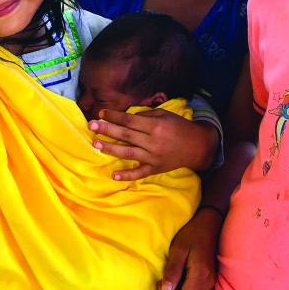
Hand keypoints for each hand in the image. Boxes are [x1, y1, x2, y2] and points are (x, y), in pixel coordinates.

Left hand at [90, 109, 216, 180]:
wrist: (197, 146)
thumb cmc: (179, 127)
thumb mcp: (165, 115)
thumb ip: (145, 116)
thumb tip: (125, 117)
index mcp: (155, 125)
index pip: (130, 120)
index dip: (115, 117)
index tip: (101, 113)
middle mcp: (153, 141)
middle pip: (126, 135)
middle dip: (107, 130)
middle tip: (92, 126)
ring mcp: (154, 157)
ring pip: (128, 153)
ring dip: (111, 149)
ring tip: (96, 145)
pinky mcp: (155, 168)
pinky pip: (140, 173)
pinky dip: (127, 175)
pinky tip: (114, 175)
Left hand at [158, 207, 222, 289]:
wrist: (209, 226)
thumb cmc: (192, 235)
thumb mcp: (178, 250)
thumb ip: (172, 271)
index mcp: (201, 276)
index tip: (161, 284)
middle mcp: (208, 285)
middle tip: (164, 286)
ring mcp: (210, 285)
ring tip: (170, 283)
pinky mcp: (208, 284)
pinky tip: (178, 282)